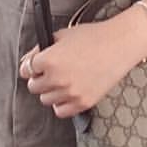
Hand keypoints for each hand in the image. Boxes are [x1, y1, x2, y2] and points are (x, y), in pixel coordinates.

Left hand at [18, 22, 132, 118]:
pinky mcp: (83, 102)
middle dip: (40, 78)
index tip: (36, 65)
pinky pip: (60, 111)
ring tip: (64, 79)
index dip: (31, 66)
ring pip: (45, 100)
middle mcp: (57, 78)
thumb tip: (26, 62)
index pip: (25, 70)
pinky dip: (62, 103)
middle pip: (34, 87)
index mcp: (49, 59)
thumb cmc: (93, 37)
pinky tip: (69, 91)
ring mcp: (70, 92)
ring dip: (51, 91)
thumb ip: (40, 49)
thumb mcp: (62, 35)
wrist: (120, 45)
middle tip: (52, 70)